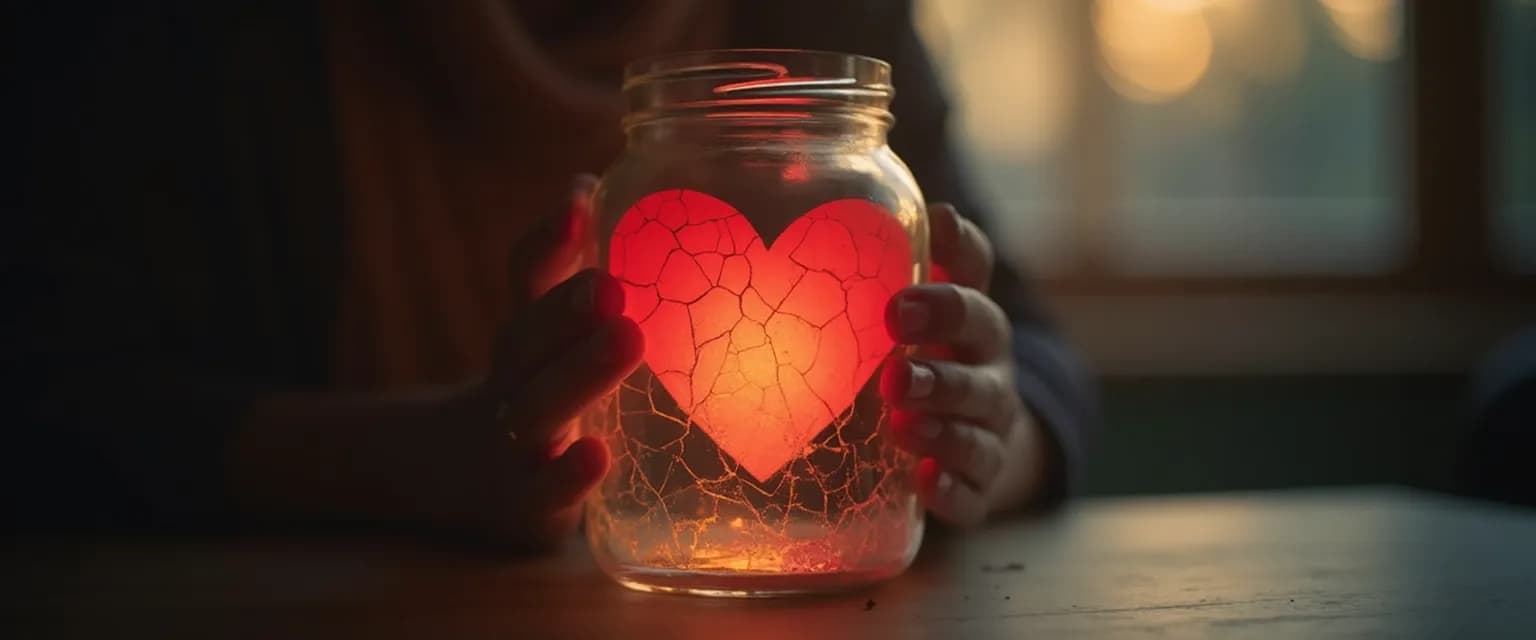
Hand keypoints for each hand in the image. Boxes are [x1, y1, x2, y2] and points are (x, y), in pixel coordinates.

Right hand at [230, 178, 642, 549]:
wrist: (461, 478)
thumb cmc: (536, 389)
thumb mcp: (550, 336)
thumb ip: (576, 268)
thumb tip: (599, 179)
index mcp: (527, 333)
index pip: (526, 277)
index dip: (549, 241)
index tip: (579, 201)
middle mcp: (513, 381)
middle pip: (528, 340)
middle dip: (567, 310)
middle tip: (613, 285)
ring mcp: (515, 444)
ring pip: (538, 408)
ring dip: (580, 374)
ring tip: (626, 341)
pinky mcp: (526, 505)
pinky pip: (542, 492)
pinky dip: (567, 476)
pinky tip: (597, 456)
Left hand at [880, 204, 1049, 526]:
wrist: (971, 432)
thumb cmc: (930, 352)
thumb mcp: (919, 303)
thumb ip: (907, 254)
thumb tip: (925, 204)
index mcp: (973, 322)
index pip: (975, 291)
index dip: (946, 293)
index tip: (899, 300)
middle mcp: (990, 376)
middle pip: (980, 371)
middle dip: (940, 373)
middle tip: (894, 374)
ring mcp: (988, 434)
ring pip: (978, 434)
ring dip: (942, 430)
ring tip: (903, 425)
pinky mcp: (977, 486)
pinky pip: (973, 494)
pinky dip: (951, 490)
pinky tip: (925, 484)